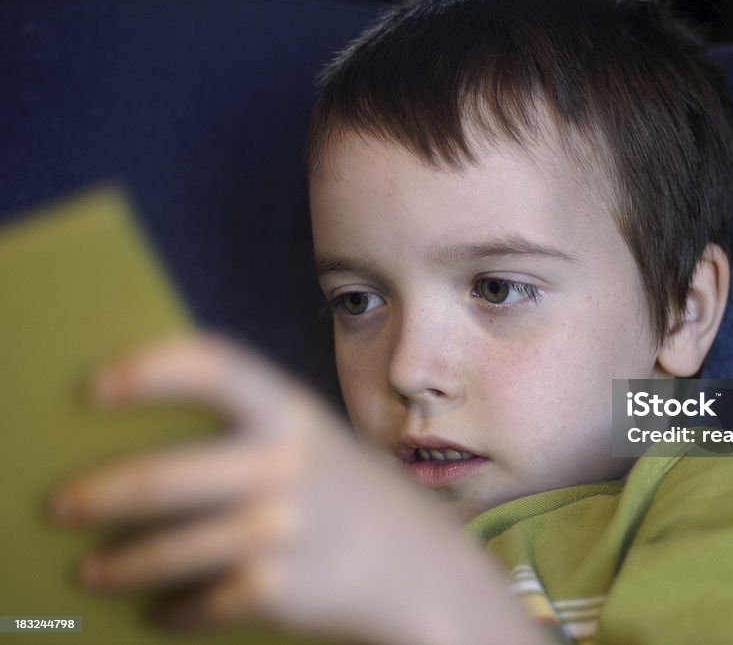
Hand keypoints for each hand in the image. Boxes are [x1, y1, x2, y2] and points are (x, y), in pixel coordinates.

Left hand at [51, 333, 549, 644]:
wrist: (424, 571)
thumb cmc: (354, 499)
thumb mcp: (314, 446)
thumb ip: (250, 434)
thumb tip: (140, 445)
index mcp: (294, 414)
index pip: (216, 368)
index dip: (152, 368)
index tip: (95, 385)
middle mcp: (287, 464)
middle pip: (165, 476)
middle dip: (103, 494)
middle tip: (61, 505)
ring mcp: (283, 528)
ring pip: (168, 551)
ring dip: (119, 565)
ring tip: (92, 571)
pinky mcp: (278, 588)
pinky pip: (199, 602)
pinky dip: (172, 611)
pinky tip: (160, 611)